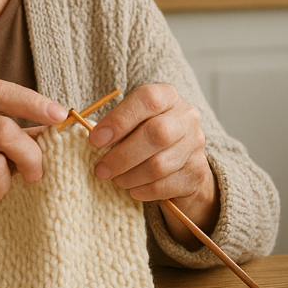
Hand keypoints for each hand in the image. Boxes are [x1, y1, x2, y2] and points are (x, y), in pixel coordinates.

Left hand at [89, 84, 219, 248]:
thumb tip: (91, 138)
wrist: (183, 164)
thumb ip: (116, 125)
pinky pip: (165, 186)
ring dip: (130, 176)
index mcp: (168, 97)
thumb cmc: (147, 138)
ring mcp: (194, 147)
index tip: (95, 139)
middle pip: (156, 133)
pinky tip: (132, 189)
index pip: (147, 100)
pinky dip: (143, 190)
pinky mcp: (195, 174)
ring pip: (159, 164)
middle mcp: (186, 118)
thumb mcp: (134, 122)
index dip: (119, 119)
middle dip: (122, 155)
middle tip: (101, 169)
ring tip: (115, 179)